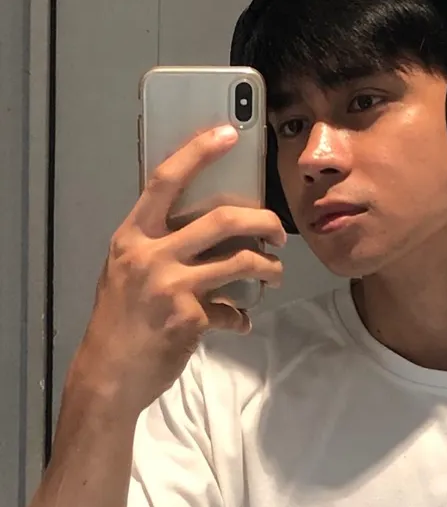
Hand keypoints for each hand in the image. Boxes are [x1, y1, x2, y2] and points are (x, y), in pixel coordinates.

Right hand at [69, 125, 286, 417]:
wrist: (107, 375)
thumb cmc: (119, 317)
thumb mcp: (127, 269)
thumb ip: (160, 244)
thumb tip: (209, 225)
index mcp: (133, 235)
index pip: (166, 180)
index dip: (198, 152)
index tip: (229, 132)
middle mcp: (150, 254)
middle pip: (223, 219)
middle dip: (264, 220)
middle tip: (278, 231)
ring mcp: (171, 285)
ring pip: (241, 261)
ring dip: (269, 266)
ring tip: (275, 273)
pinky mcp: (190, 317)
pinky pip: (232, 309)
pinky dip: (241, 316)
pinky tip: (242, 322)